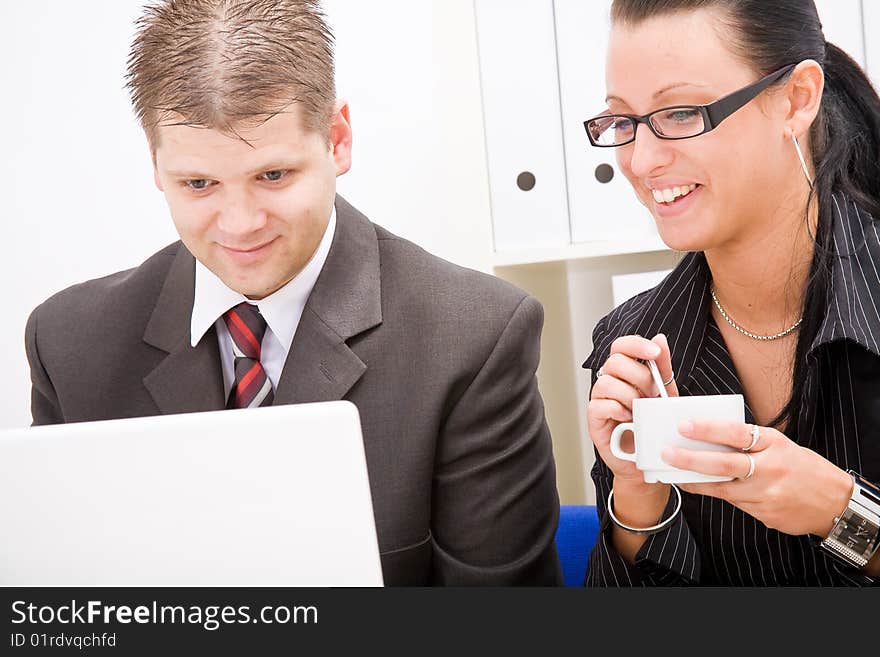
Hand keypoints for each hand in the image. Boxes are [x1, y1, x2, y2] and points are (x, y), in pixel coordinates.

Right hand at [588, 333, 676, 485]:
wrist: (648, 458)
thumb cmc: (653, 426)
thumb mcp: (665, 393)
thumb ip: (662, 367)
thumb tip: (660, 339)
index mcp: (625, 372)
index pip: (622, 346)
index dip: (636, 345)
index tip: (655, 353)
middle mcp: (610, 382)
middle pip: (615, 361)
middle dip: (639, 376)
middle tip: (652, 393)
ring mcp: (600, 399)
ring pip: (606, 382)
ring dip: (629, 395)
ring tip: (640, 409)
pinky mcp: (594, 418)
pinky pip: (600, 404)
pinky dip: (618, 409)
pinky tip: (630, 418)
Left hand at [663, 420, 853, 536]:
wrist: (834, 503)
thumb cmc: (804, 468)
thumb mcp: (781, 446)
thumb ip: (751, 443)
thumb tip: (711, 437)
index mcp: (774, 445)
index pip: (737, 433)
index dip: (708, 429)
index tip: (684, 425)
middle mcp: (769, 469)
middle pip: (723, 464)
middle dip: (690, 459)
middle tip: (667, 453)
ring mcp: (765, 494)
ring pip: (722, 488)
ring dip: (695, 481)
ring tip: (674, 474)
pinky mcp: (763, 513)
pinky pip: (734, 502)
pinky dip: (718, 494)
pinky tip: (703, 488)